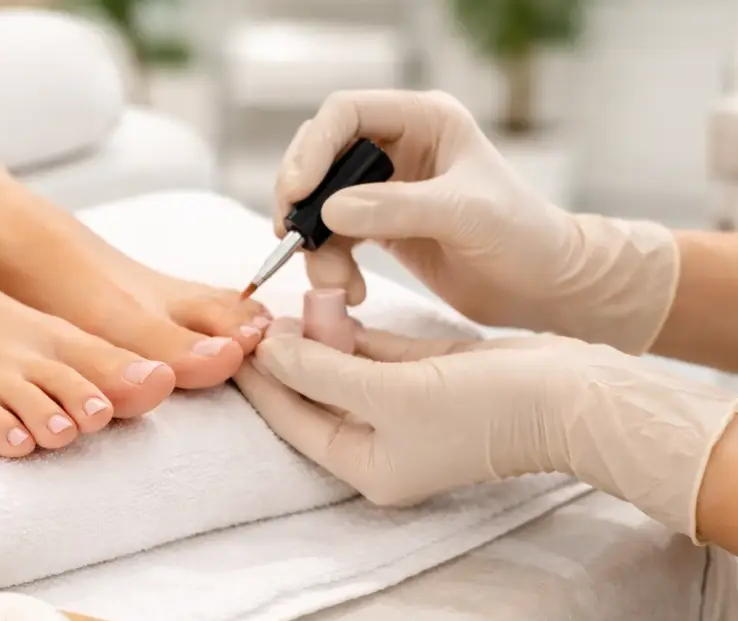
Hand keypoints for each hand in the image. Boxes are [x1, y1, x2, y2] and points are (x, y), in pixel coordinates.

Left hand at [234, 320, 737, 538]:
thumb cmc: (482, 406)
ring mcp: (405, 413)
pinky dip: (350, 334)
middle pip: (314, 397)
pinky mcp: (427, 380)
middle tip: (254, 319)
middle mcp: (382, 445)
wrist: (569, 395)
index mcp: (368, 467)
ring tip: (282, 306)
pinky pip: (373, 356)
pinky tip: (322, 307)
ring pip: (343, 372)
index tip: (232, 345)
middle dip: (287, 359)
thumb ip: (322, 369)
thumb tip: (269, 350)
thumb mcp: (389, 390)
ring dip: (316, 341)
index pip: (294, 422)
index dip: (261, 383)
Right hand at [274, 89, 678, 353]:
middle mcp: (399, 146)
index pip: (346, 113)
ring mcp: (386, 188)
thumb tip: (329, 210)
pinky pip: (333, 238)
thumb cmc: (524, 238)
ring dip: (316, 245)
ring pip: (321, 203)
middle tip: (291, 236)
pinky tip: (349, 291)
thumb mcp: (464, 215)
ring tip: (335, 283)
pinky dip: (330, 265)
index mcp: (424, 120)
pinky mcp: (380, 226)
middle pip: (320, 156)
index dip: (313, 148)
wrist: (545, 287)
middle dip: (302, 199)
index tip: (297, 193)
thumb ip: (396, 208)